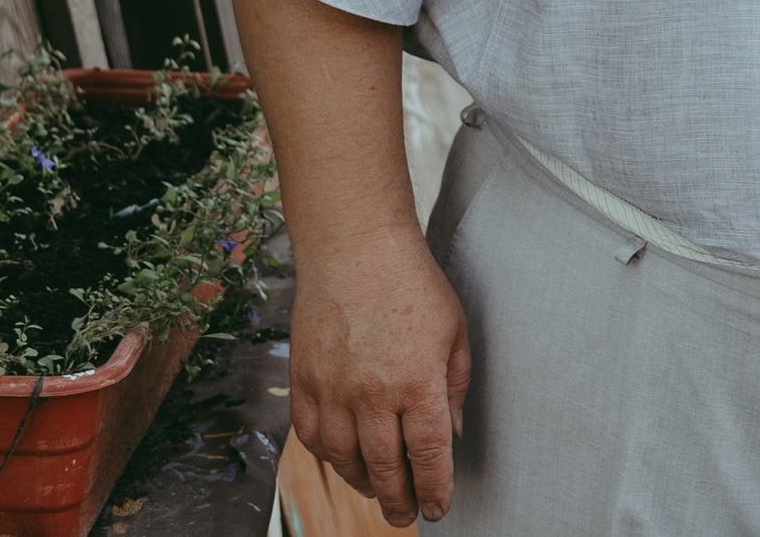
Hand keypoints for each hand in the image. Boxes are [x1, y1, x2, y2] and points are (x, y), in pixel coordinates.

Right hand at [287, 229, 472, 526]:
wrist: (354, 248)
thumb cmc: (411, 283)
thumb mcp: (455, 331)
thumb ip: (456, 386)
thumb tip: (452, 432)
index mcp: (417, 381)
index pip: (428, 455)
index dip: (435, 489)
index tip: (439, 507)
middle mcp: (372, 393)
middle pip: (385, 468)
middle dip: (398, 500)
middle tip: (405, 514)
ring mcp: (333, 389)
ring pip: (345, 460)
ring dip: (363, 483)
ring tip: (378, 490)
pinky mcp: (303, 380)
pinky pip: (312, 436)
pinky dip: (328, 456)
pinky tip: (343, 459)